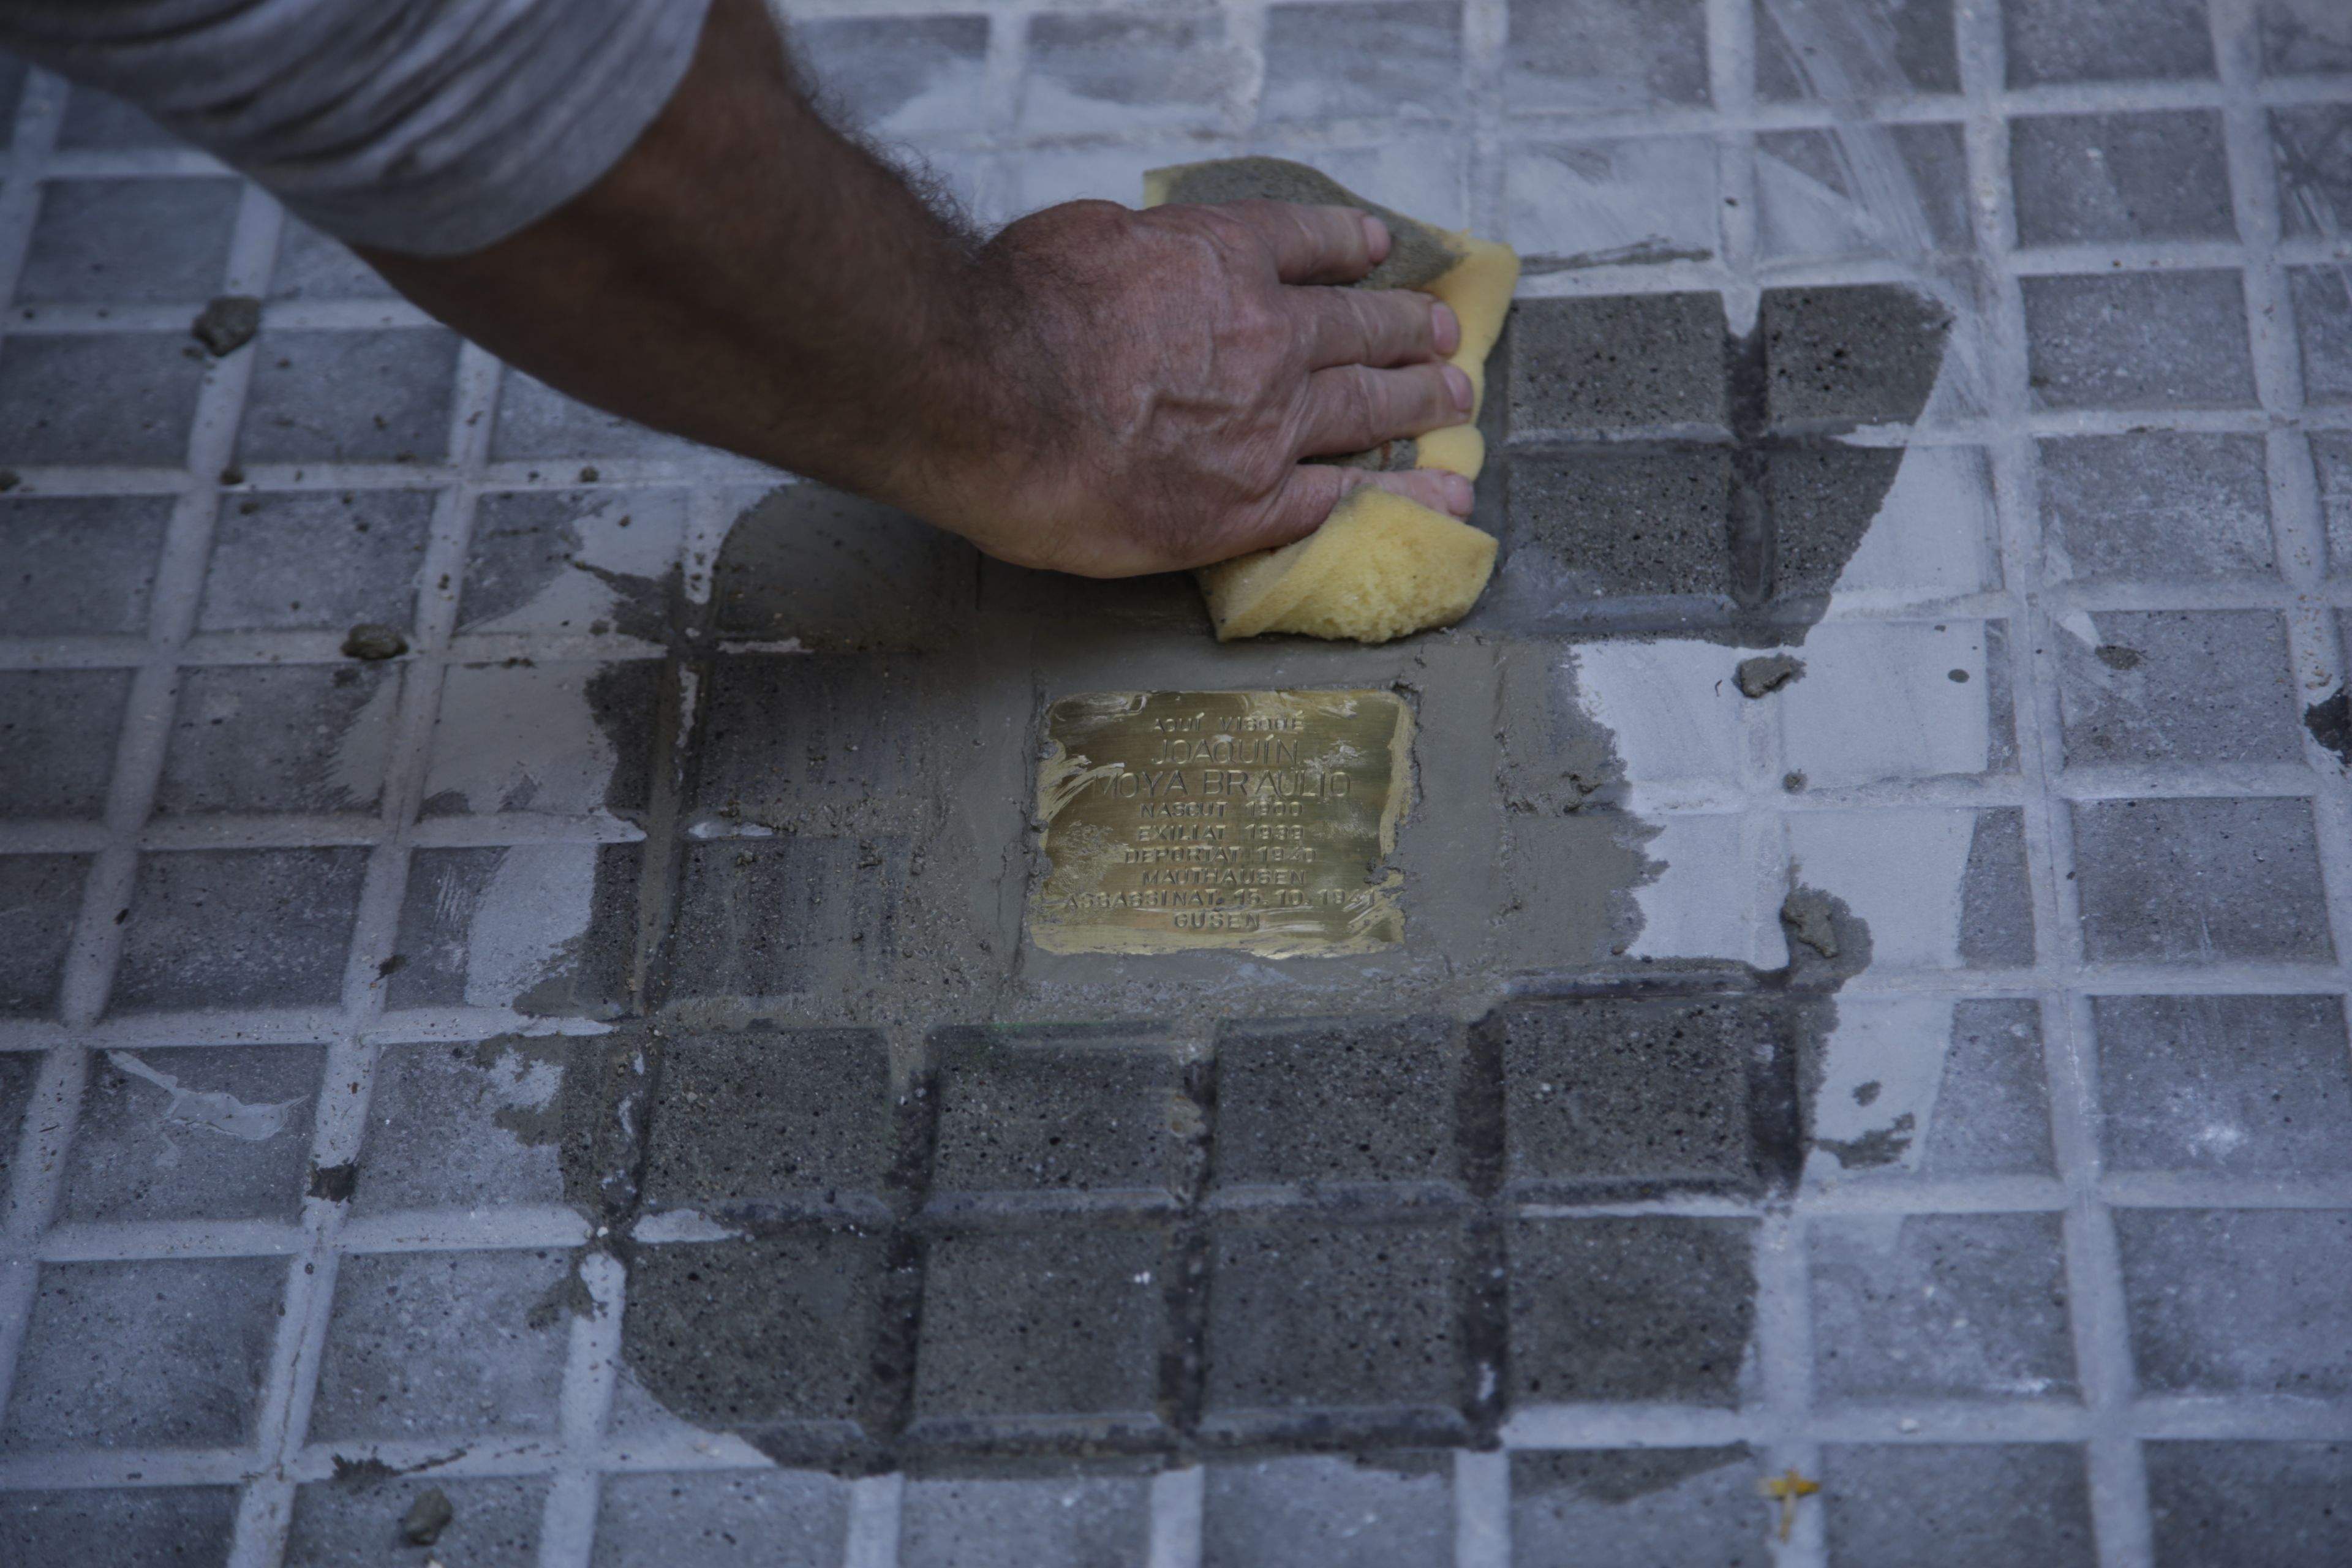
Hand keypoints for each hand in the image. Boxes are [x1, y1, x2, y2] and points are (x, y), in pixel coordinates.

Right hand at [914, 197, 1474, 576]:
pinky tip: (1445, 498)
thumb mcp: (1078, 237)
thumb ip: (1132, 251)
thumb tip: (1139, 264)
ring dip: (1421, 400)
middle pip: (1357, 326)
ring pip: (1369, 407)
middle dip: (1404, 328)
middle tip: (1440, 333)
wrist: (992, 398)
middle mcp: (1264, 335)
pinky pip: (1349, 499)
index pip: (1300, 242)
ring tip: (1454, 400)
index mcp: (1218, 258)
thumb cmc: (1013, 313)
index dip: (1342, 243)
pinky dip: (1406, 497)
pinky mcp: (1253, 504)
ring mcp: (1269, 423)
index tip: (1374, 246)